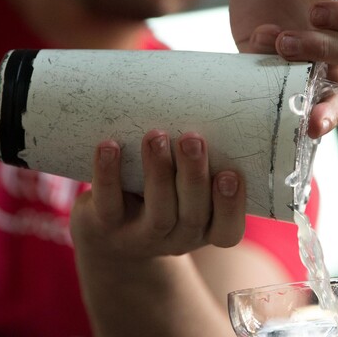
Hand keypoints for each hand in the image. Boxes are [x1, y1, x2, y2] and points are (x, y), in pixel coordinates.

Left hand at [70, 130, 245, 260]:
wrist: (109, 239)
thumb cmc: (163, 199)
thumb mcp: (186, 190)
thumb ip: (201, 160)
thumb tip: (210, 96)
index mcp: (204, 229)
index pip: (227, 231)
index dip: (231, 206)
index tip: (230, 174)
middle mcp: (178, 238)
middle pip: (193, 215)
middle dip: (194, 176)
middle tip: (192, 139)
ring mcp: (141, 236)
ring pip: (157, 212)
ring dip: (158, 171)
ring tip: (157, 136)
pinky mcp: (106, 225)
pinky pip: (109, 203)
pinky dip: (109, 173)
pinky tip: (110, 145)